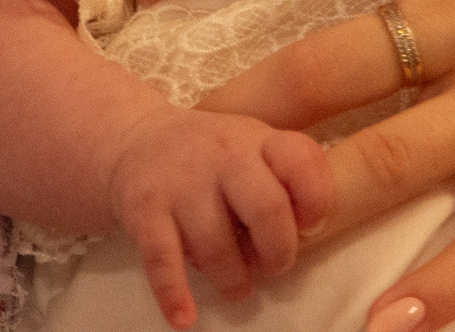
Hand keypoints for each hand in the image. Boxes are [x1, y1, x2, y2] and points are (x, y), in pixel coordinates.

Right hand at [105, 104, 332, 328]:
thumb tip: (310, 230)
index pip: (301, 161)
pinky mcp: (144, 211)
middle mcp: (223, 156)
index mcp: (259, 141)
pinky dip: (174, 294)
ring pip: (215, 243)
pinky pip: (161, 259)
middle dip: (278, 252)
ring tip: (238, 288)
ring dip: (232, 279)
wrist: (138, 140)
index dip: (316, 200)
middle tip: (274, 268)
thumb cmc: (215, 157)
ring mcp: (182, 183)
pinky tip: (185, 318)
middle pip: (266, 208)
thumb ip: (288, 178)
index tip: (310, 227)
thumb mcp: (255, 148)